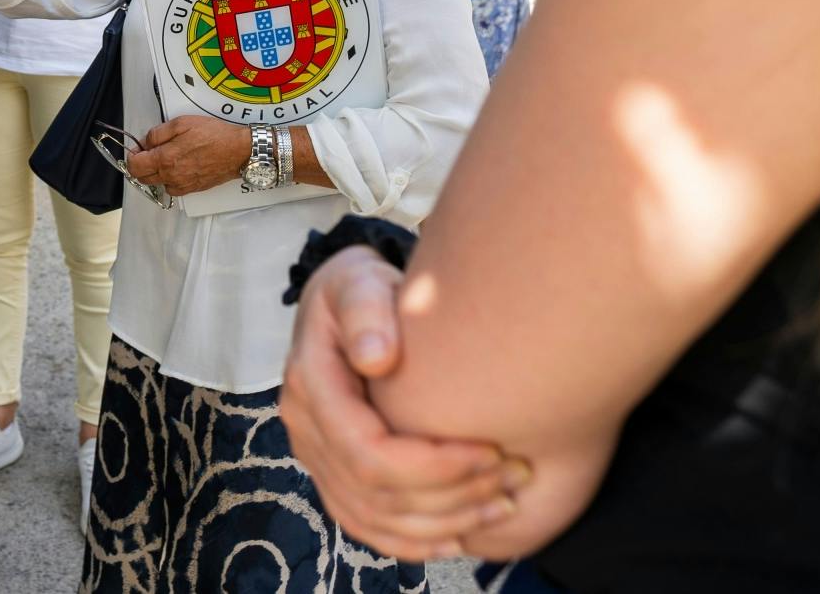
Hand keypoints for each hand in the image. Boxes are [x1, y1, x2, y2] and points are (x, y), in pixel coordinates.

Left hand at [125, 116, 248, 195]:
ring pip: (157, 184)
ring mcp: (181, 186)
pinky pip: (172, 188)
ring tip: (168, 158)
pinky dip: (169, 180)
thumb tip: (144, 143)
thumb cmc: (212, 134)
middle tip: (151, 152)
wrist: (238, 151)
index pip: (134, 166)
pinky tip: (179, 167)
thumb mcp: (181, 123)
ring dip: (156, 173)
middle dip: (141, 165)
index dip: (132, 156)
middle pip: (142, 178)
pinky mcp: (192, 190)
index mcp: (165, 159)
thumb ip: (157, 134)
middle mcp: (170, 176)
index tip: (139, 148)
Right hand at [279, 247, 529, 560]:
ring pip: (375, 519)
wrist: (350, 303)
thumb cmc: (362, 288)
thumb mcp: (359, 279)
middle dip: (451, 495)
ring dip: (443, 522)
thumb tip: (377, 359)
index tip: (491, 450)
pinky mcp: (334, 473)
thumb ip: (367, 311)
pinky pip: (367, 525)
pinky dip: (414, 541)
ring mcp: (317, 455)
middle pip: (376, 494)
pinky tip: (460, 535)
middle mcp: (305, 429)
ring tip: (503, 504)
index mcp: (310, 385)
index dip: (433, 467)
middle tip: (513, 476)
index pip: (367, 452)